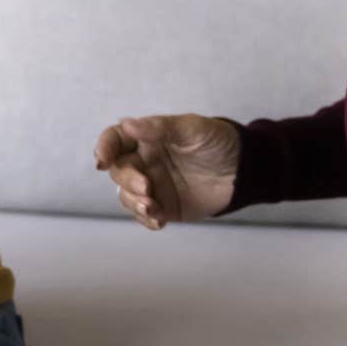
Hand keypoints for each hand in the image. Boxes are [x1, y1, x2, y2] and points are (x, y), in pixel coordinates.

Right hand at [92, 114, 238, 228]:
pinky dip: (146, 220)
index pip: (116, 140)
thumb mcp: (192, 129)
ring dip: (134, 203)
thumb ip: (159, 128)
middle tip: (147, 188)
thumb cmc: (218, 142)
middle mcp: (146, 161)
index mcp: (148, 138)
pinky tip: (159, 222)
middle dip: (127, 181)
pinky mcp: (165, 206)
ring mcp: (154, 185)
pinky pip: (145, 215)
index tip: (102, 160)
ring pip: (127, 195)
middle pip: (119, 171)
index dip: (104, 147)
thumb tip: (126, 123)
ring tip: (153, 208)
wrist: (244, 170)